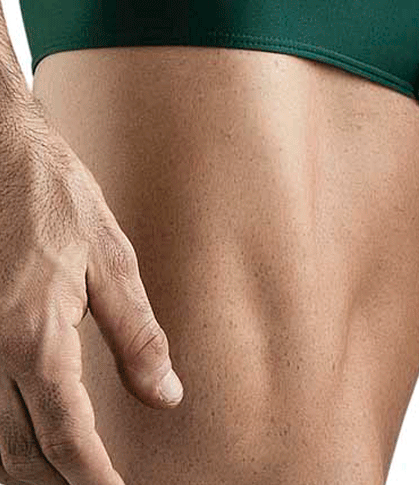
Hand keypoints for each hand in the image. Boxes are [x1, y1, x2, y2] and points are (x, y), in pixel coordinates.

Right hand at [0, 92, 182, 484]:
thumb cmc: (56, 197)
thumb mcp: (110, 257)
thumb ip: (136, 333)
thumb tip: (167, 395)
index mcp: (35, 334)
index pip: (65, 434)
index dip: (92, 477)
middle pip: (21, 451)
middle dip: (61, 481)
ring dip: (29, 467)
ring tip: (71, 475)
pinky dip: (4, 437)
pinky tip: (28, 442)